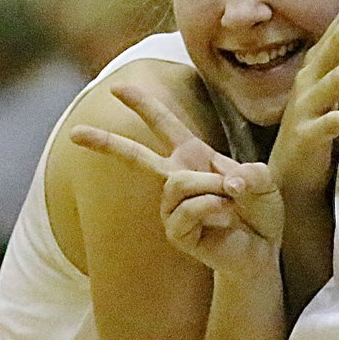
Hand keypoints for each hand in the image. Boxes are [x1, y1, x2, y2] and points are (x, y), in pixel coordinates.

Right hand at [71, 83, 282, 280]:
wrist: (261, 251)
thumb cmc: (260, 212)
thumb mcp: (264, 182)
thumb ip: (253, 174)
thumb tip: (228, 183)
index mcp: (194, 156)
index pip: (166, 124)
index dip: (143, 104)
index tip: (117, 88)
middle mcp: (176, 178)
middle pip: (136, 156)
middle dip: (106, 143)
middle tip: (74, 133)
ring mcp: (172, 206)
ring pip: (179, 182)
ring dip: (213, 188)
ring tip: (231, 202)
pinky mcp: (176, 231)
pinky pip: (190, 209)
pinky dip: (216, 209)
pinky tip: (227, 219)